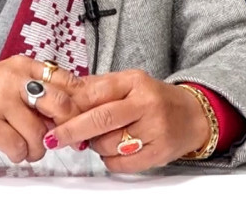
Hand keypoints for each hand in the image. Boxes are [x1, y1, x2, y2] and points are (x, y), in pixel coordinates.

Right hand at [0, 56, 81, 162]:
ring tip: (29, 147)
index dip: (79, 104)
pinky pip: (19, 147)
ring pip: (39, 133)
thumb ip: (40, 90)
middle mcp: (14, 79)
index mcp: (24, 65)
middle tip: (60, 137)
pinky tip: (14, 149)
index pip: (67, 81)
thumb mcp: (12, 80)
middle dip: (65, 127)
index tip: (78, 119)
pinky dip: (20, 155)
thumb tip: (74, 111)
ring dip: (38, 149)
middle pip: (60, 104)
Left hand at [47, 70, 209, 172]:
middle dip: (72, 131)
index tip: (52, 116)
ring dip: (95, 145)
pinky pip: (121, 164)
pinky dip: (109, 160)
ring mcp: (154, 129)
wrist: (193, 116)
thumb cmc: (154, 99)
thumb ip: (97, 88)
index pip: (95, 93)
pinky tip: (114, 150)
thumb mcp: (128, 83)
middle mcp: (146, 104)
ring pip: (108, 144)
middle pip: (101, 120)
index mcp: (135, 82)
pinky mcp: (159, 153)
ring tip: (101, 138)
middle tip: (55, 138)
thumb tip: (63, 96)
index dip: (70, 107)